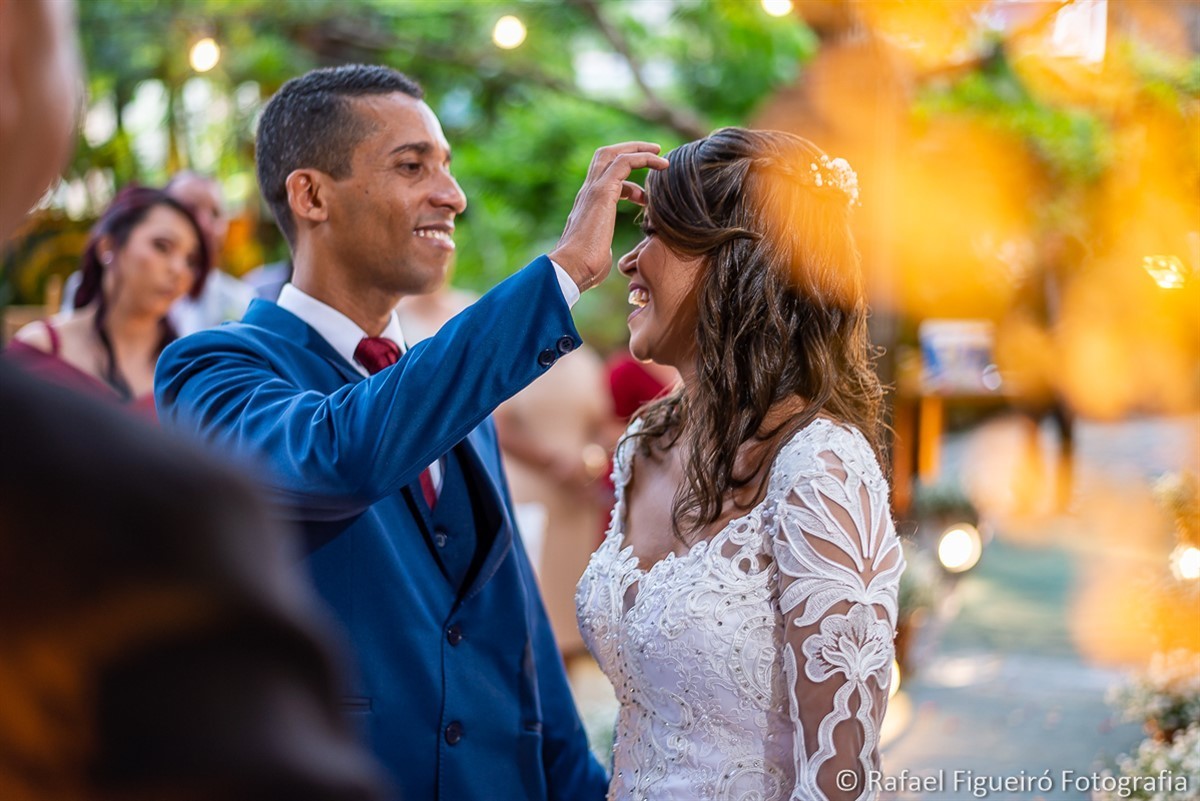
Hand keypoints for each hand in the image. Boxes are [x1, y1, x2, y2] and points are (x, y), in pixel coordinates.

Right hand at [549, 142, 668, 291]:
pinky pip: (625, 163)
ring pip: (614, 154)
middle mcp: (588, 193)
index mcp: (587, 206)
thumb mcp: (598, 252)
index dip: (627, 180)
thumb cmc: (585, 268)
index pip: (605, 179)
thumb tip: (604, 253)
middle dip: (630, 151)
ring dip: (639, 150)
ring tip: (662, 156)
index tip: (646, 192)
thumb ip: (602, 246)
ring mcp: (593, 190)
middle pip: (605, 156)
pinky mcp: (602, 191)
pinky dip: (644, 158)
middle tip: (654, 154)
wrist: (572, 269)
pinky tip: (663, 165)